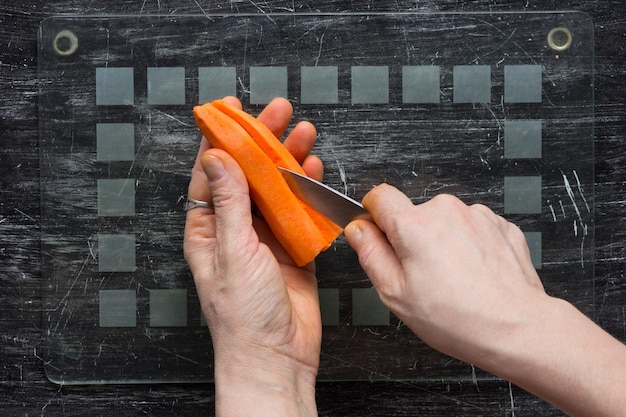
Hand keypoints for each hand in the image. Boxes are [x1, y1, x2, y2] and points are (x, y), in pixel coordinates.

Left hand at [184, 97, 320, 416]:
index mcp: (209, 228)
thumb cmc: (244, 315)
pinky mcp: (293, 249)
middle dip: (264, 140)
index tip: (231, 109)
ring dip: (290, 160)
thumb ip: (230, 203)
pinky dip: (308, 190)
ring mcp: (266, 238)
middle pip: (250, 173)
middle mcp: (236, 229)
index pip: (214, 172)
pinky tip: (314, 171)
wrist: (276, 356)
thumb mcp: (233, 251)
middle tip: (280, 111)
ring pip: (277, 188)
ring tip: (304, 132)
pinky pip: (300, 211)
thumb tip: (220, 158)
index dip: (223, 138)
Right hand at [345, 185, 625, 416]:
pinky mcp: (501, 225)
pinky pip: (473, 229)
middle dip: (413, 238)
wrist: (517, 328)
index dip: (374, 215)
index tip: (379, 234)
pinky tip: (475, 276)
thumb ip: (370, 253)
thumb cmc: (457, 318)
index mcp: (414, 225)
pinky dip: (470, 247)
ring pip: (445, 222)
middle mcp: (446, 210)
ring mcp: (478, 215)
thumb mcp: (395, 294)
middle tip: (423, 277)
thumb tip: (357, 229)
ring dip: (444, 243)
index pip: (380, 196)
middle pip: (414, 214)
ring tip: (455, 280)